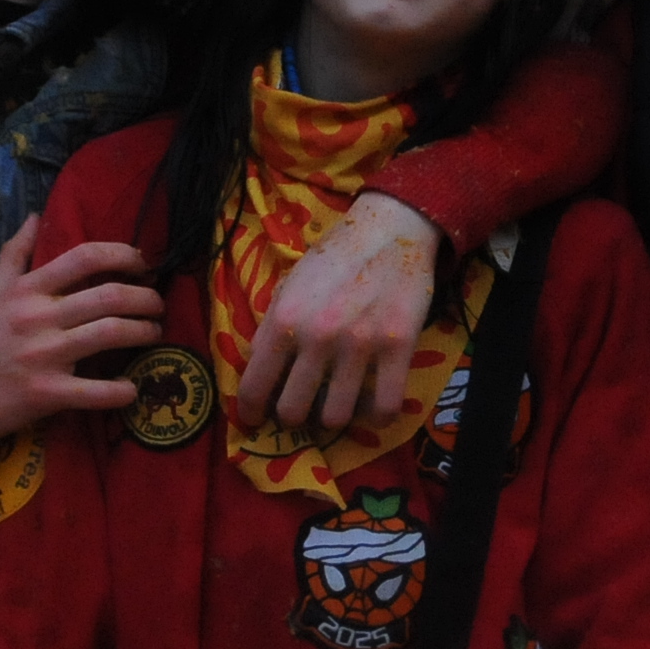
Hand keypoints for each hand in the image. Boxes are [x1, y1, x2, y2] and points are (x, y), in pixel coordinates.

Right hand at [0, 217, 166, 440]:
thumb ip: (14, 255)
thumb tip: (33, 216)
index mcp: (27, 290)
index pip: (84, 258)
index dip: (123, 255)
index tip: (142, 263)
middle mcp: (38, 317)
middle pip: (109, 296)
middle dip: (145, 298)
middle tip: (157, 305)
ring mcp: (44, 356)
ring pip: (110, 334)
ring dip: (143, 333)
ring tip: (154, 334)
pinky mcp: (47, 393)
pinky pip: (96, 391)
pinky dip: (122, 390)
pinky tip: (132, 388)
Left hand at [238, 193, 439, 434]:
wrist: (390, 229)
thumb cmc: (334, 257)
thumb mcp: (289, 286)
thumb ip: (270, 328)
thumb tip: (257, 370)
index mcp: (284, 320)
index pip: (254, 387)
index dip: (251, 412)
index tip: (257, 419)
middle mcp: (318, 337)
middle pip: (293, 412)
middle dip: (293, 415)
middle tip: (302, 406)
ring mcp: (360, 345)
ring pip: (336, 417)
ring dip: (333, 418)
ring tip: (337, 405)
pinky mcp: (399, 347)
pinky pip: (386, 406)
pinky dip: (377, 416)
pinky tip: (373, 408)